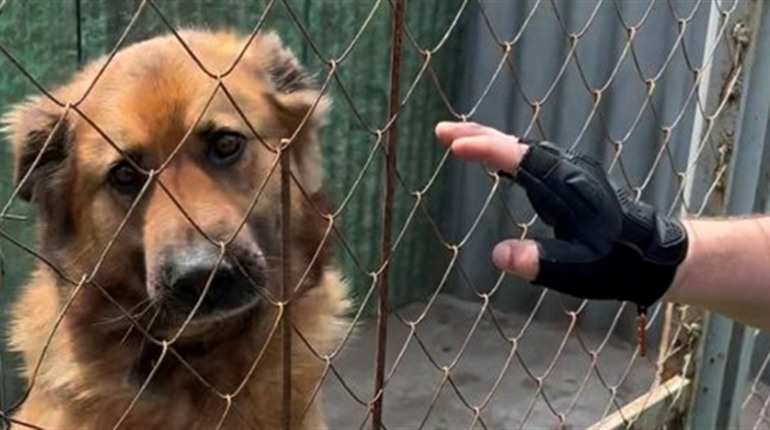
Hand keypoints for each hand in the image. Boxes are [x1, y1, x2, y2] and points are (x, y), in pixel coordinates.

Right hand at [435, 121, 687, 307]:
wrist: (651, 255)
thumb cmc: (614, 263)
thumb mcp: (576, 269)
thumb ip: (538, 262)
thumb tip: (498, 256)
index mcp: (567, 186)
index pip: (520, 159)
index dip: (487, 151)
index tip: (456, 146)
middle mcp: (566, 170)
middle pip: (516, 144)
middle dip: (477, 135)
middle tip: (441, 132)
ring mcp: (567, 172)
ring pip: (522, 147)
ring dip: (488, 140)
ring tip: (454, 138)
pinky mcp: (566, 179)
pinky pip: (529, 158)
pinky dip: (504, 152)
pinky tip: (490, 157)